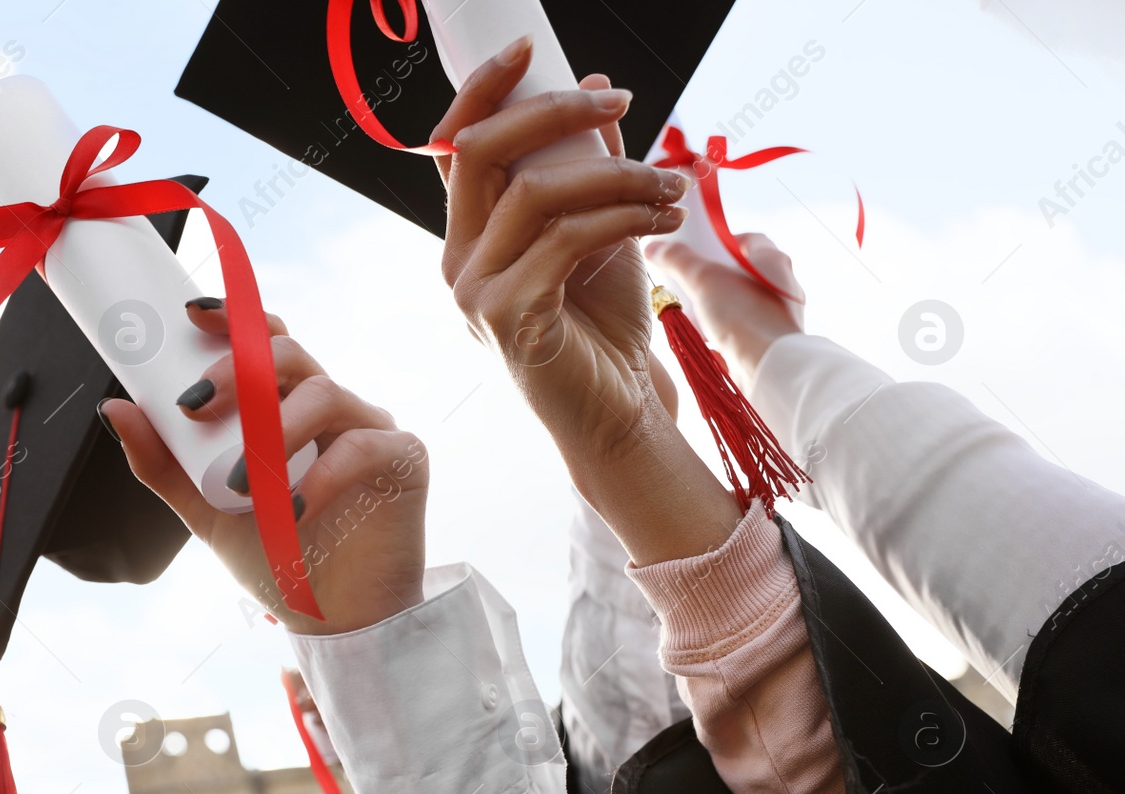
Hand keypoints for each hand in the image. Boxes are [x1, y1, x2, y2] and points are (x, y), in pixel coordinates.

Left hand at [101, 301, 428, 635]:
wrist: (332, 621)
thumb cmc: (277, 558)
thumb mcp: (207, 512)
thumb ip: (164, 464)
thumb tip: (113, 408)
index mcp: (287, 405)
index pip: (265, 341)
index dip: (233, 318)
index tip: (191, 316)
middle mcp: (330, 406)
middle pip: (290, 353)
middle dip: (238, 369)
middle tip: (193, 405)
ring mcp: (370, 427)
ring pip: (324, 393)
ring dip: (273, 430)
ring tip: (240, 483)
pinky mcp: (404, 459)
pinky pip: (362, 445)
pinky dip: (321, 476)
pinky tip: (293, 509)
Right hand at [432, 40, 689, 474]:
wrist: (615, 412)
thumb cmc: (603, 326)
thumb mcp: (599, 230)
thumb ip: (589, 167)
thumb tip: (597, 85)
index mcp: (468, 237)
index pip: (455, 147)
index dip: (484, 91)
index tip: (529, 50)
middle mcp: (457, 261)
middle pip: (482, 153)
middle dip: (553, 112)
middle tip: (620, 103)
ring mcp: (474, 291)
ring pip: (533, 192)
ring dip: (614, 174)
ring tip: (668, 185)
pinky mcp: (507, 316)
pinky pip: (565, 238)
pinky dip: (620, 216)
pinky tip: (660, 219)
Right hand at [646, 233, 804, 381]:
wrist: (767, 368)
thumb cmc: (744, 317)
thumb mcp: (703, 279)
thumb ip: (678, 260)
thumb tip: (656, 247)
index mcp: (772, 261)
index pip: (747, 239)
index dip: (719, 243)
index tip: (698, 251)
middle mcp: (781, 286)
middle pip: (741, 272)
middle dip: (712, 278)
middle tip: (690, 284)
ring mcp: (779, 315)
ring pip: (741, 302)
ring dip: (716, 307)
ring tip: (695, 315)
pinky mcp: (771, 341)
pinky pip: (744, 329)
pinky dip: (724, 331)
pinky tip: (707, 339)